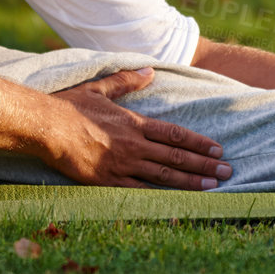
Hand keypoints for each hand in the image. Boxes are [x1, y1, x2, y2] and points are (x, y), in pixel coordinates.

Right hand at [46, 67, 232, 189]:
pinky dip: (160, 197)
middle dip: (205, 165)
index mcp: (135, 124)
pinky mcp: (107, 181)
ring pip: (164, 175)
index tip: (218, 149)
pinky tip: (177, 202)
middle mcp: (134, 145)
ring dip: (191, 181)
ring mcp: (122, 165)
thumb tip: (150, 71)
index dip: (199, 143)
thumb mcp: (101, 88)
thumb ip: (127, 81)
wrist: (46, 127)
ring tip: (213, 187)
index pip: (176, 134)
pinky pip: (139, 191)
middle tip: (228, 172)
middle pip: (177, 157)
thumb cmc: (70, 106)